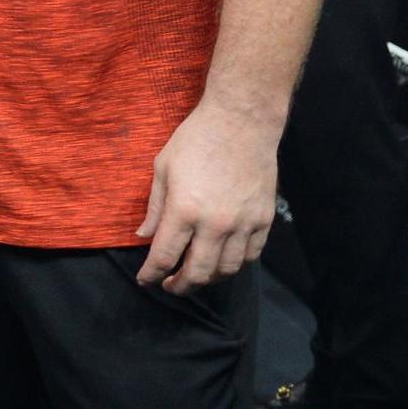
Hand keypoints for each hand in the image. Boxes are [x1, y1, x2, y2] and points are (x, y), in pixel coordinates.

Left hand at [135, 96, 280, 293]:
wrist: (241, 122)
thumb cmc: (195, 139)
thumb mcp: (163, 168)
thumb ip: (155, 207)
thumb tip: (143, 235)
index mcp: (184, 210)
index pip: (165, 256)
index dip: (152, 274)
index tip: (145, 280)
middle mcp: (215, 224)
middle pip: (198, 272)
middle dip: (180, 285)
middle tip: (170, 286)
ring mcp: (243, 224)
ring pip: (227, 270)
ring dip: (209, 278)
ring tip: (196, 275)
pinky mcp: (263, 220)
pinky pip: (250, 256)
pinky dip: (235, 265)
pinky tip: (223, 260)